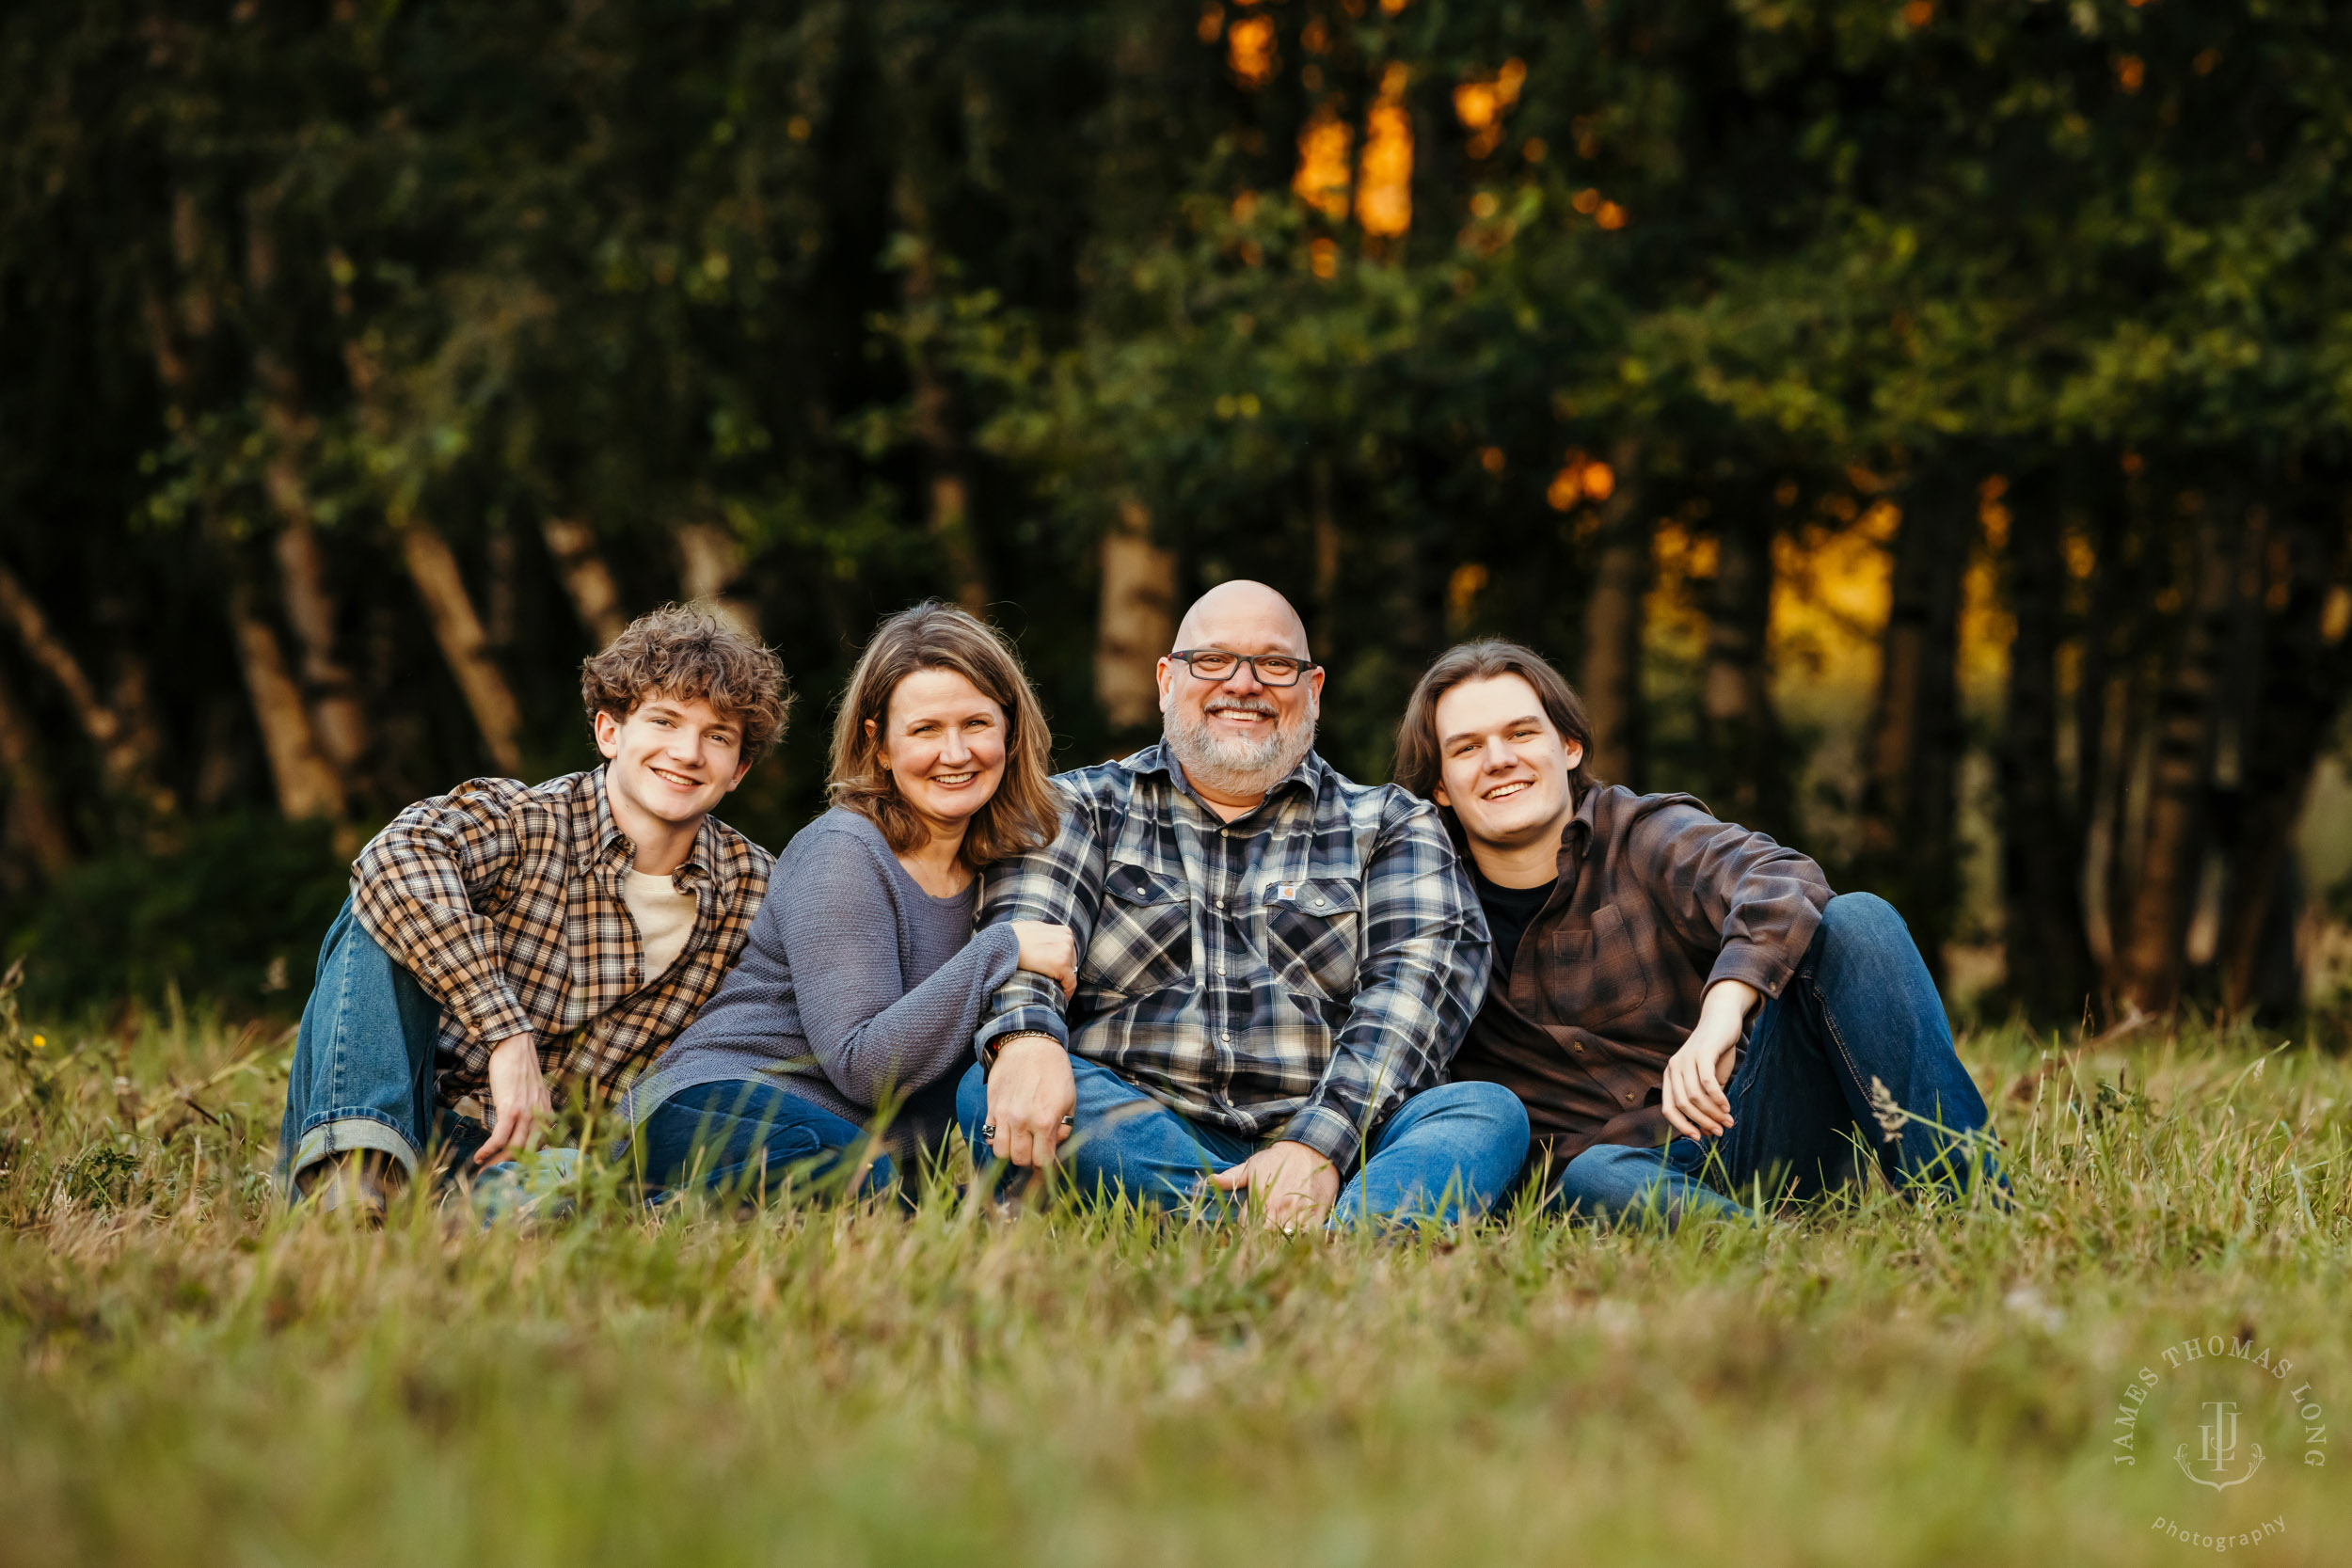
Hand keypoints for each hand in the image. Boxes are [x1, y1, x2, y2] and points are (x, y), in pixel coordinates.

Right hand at [473, 1033, 553, 1166]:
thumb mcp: (532, 1093)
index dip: (525, 1160)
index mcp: (547, 1112)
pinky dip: (488, 1149)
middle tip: (495, 1176)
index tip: (512, 1170)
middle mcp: (541, 1115)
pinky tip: (479, 1157)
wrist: (514, 1046)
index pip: (540, 1145)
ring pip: (513, 1147)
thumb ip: (531, 1111)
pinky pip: (500, 1136)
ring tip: (483, 1170)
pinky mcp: (511, 1108)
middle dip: (510, 1167)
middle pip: (527, 1150)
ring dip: (497, 1162)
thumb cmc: (519, 1068)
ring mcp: (526, 1112)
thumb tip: (519, 1129)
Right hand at [985, 1034, 1076, 1167]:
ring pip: (1000, 1152)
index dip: (1045, 1167)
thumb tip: (1054, 1146)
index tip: (1046, 1162)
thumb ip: (1064, 1128)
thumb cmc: (1055, 1071)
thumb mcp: (1069, 1099)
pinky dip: (997, 1139)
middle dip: (1028, 1160)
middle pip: (1019, 1160)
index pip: (1041, 1161)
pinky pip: (989, 1135)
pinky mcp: (991, 1107)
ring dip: (1011, 1152)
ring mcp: (1004, 1115)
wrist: (1030, 1044)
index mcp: (1044, 1121)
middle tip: (1033, 1151)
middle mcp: (1022, 1121)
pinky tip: (1008, 1132)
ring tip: (1020, 1143)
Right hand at [1008, 920, 1077, 998]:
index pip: (1069, 953)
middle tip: (1052, 982)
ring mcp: (1066, 952)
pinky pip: (1070, 984)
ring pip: (1070, 974)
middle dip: (1063, 972)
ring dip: (1062, 981)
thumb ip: (1048, 936)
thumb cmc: (1015, 937)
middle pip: (1071, 963)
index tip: (1060, 976)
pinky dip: (1067, 992)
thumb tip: (1050, 945)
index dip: (1065, 965)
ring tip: (1053, 989)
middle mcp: (1068, 940)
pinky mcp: (1061, 965)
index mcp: (1064, 932)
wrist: (1005, 942)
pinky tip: (1062, 998)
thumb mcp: (1036, 929)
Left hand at [1208, 1140, 1338, 1230]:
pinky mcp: (1317, 1214)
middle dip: (1261, 1240)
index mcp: (1259, 1196)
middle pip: (1264, 1236)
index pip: (1244, 1226)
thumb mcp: (1252, 1165)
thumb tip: (1209, 1180)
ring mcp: (1298, 1211)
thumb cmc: (1278, 1159)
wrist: (1311, 1149)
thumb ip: (1231, 1177)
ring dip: (1281, 1241)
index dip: (1243, 1232)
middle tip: (1261, 1241)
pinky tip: (1298, 1237)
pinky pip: (1308, 1236)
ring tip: (1278, 1242)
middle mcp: (1278, 1206)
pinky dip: (1302, 1239)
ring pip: (1286, 1238)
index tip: (1245, 1233)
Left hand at [1660, 979, 1757, 1139]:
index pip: (1669, 1109)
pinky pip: (1706, 1082)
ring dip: (1713, 1113)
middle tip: (1721, 1132)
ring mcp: (1685, 1059)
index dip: (1682, 1127)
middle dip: (1703, 1122)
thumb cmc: (1716, 1053)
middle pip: (1683, 1105)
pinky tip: (1727, 1106)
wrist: (1722, 1020)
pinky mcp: (1701, 1052)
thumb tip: (1706, 1132)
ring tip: (1728, 1121)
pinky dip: (1717, 1098)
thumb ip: (1706, 1103)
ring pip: (1695, 1096)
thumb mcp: (1710, 1081)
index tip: (1699, 1139)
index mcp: (1670, 1076)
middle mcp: (1673, 1068)